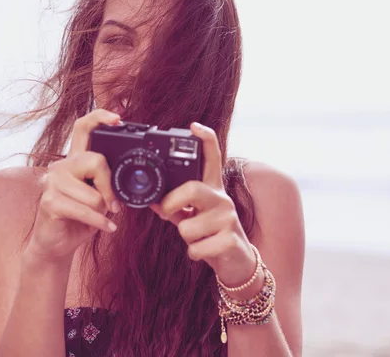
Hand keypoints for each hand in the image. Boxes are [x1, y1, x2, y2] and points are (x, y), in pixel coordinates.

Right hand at [26, 109, 121, 262]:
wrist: (56, 243)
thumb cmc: (80, 217)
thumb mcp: (99, 196)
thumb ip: (108, 182)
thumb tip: (129, 178)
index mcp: (75, 159)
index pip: (83, 127)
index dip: (100, 117)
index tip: (118, 118)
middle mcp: (61, 166)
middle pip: (95, 161)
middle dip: (109, 186)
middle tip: (113, 204)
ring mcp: (53, 183)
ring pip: (94, 194)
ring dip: (103, 211)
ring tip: (102, 217)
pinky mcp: (49, 202)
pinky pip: (85, 211)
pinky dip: (100, 223)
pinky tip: (106, 227)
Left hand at [150, 122, 256, 287]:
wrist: (238, 264)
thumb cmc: (212, 236)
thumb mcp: (193, 218)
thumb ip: (175, 208)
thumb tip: (150, 201)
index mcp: (213, 189)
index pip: (213, 158)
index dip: (205, 140)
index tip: (193, 126)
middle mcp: (222, 199)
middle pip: (193, 189)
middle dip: (172, 203)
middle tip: (167, 213)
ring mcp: (229, 219)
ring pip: (188, 226)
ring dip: (186, 239)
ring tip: (199, 239)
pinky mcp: (230, 240)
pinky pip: (196, 248)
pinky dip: (194, 254)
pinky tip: (206, 252)